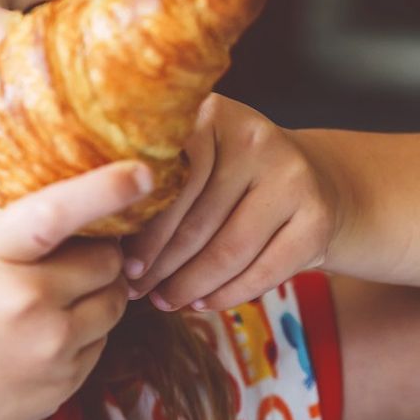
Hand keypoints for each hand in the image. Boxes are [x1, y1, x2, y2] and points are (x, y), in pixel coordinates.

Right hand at [0, 112, 152, 419]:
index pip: (59, 213)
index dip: (107, 189)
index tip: (143, 170)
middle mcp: (27, 303)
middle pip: (105, 258)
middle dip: (100, 248)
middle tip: (72, 248)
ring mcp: (51, 348)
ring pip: (115, 300)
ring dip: (101, 289)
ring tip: (61, 289)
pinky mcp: (65, 383)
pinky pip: (104, 342)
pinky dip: (90, 330)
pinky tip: (51, 328)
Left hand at [122, 94, 342, 312]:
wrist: (314, 180)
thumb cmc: (230, 177)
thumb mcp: (197, 157)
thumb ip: (159, 179)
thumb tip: (102, 233)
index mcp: (216, 116)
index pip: (173, 178)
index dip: (145, 228)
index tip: (123, 262)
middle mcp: (257, 138)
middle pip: (199, 218)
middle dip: (162, 264)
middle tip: (137, 289)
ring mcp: (293, 177)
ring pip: (229, 250)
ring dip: (189, 285)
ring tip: (164, 300)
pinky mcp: (317, 219)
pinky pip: (263, 271)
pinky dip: (226, 295)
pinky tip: (201, 303)